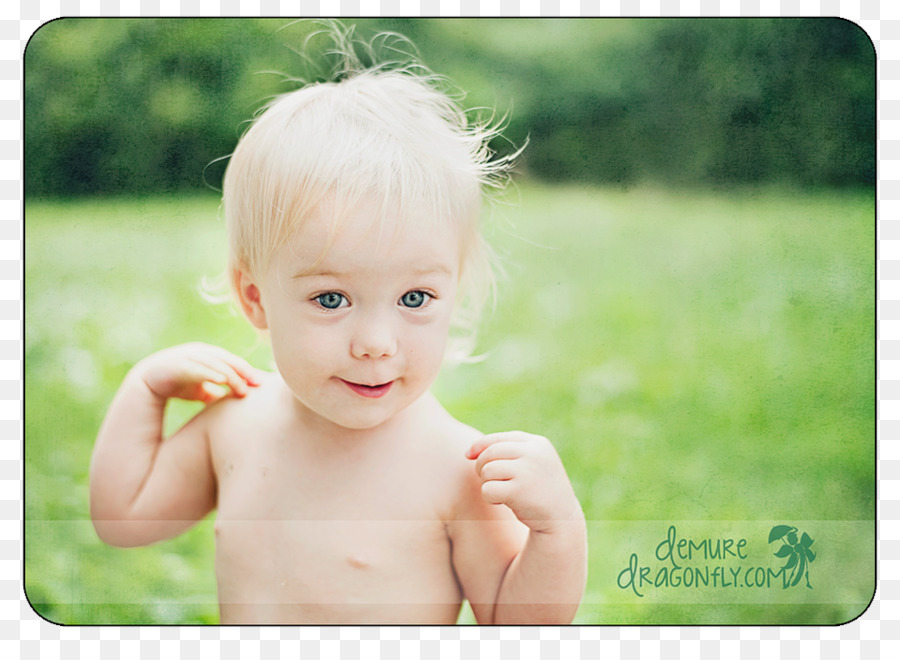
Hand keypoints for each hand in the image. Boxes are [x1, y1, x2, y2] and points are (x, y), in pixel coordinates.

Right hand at [133, 343, 262, 403]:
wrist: (145, 383)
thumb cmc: (175, 386)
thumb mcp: (200, 391)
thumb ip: (215, 393)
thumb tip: (232, 401)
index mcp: (208, 356)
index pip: (232, 362)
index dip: (247, 371)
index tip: (261, 384)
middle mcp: (199, 352)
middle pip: (226, 360)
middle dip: (243, 371)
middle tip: (257, 384)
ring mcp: (186, 356)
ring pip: (213, 364)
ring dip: (229, 375)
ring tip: (241, 388)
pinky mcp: (175, 364)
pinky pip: (196, 368)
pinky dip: (210, 373)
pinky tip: (222, 381)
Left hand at [466, 432, 581, 533]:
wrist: (561, 519)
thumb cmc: (539, 489)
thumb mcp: (531, 463)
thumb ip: (506, 452)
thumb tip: (468, 453)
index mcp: (538, 443)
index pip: (498, 438)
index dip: (479, 446)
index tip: (468, 455)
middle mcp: (534, 454)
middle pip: (490, 453)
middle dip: (481, 466)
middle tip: (489, 479)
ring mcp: (527, 471)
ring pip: (487, 470)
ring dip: (487, 483)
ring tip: (502, 491)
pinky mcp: (518, 491)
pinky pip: (487, 489)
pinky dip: (489, 497)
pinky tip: (503, 501)